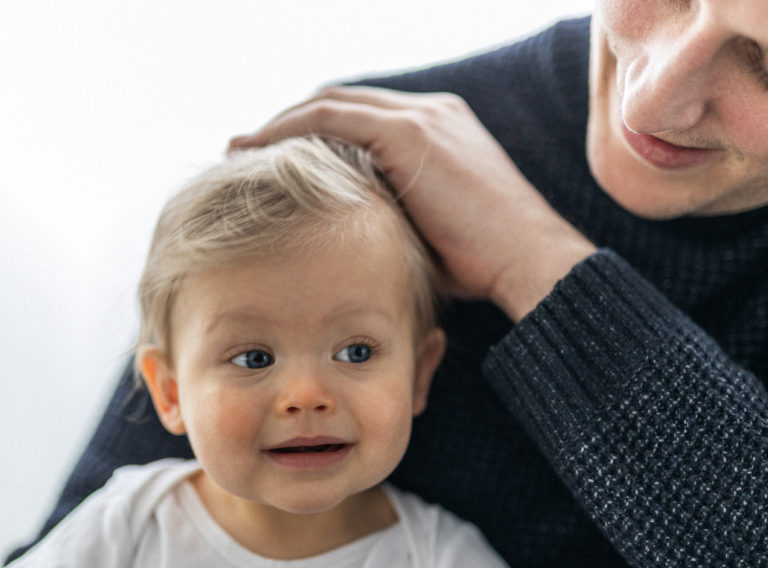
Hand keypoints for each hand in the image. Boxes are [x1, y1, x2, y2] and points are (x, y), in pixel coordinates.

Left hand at [231, 86, 595, 321]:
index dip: (311, 134)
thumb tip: (345, 238)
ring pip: (330, 104)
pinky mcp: (411, 134)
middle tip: (244, 149)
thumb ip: (389, 215)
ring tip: (239, 150)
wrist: (529, 262)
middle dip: (288, 123)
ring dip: (280, 123)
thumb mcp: (427, 232)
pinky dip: (289, 129)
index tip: (273, 160)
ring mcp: (422, 118)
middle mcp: (430, 112)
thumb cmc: (483, 265)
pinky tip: (257, 152)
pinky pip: (331, 118)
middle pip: (339, 102)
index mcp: (438, 129)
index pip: (359, 118)